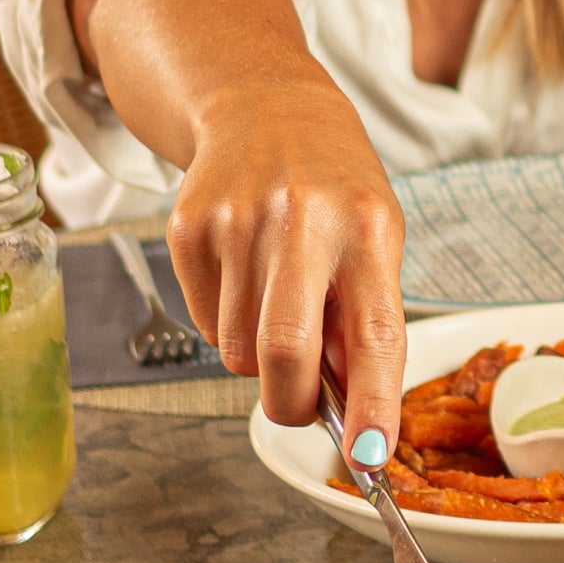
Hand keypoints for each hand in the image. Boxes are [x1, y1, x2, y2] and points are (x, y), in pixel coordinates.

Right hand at [164, 65, 406, 458]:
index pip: (375, 334)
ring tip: (277, 302)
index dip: (373, 405)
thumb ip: (366, 320)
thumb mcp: (375, 237)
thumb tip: (351, 414)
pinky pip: (205, 324)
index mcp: (367, 227)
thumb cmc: (333, 183)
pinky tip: (244, 275)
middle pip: (285, 353)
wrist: (263, 103)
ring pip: (238, 352)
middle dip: (293, 402)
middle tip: (303, 404)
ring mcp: (238, 222)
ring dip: (258, 358)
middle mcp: (303, 220)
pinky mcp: (187, 227)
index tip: (371, 459)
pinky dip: (225, 324)